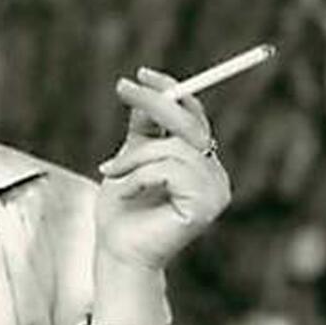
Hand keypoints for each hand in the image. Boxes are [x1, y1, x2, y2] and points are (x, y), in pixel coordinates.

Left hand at [95, 66, 231, 271]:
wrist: (117, 251)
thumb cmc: (122, 209)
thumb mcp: (129, 158)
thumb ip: (144, 130)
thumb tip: (147, 91)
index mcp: (201, 163)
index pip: (194, 117)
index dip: (172, 91)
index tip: (141, 73)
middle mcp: (215, 175)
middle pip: (191, 123)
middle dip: (155, 101)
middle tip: (123, 87)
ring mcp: (215, 191)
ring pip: (173, 148)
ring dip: (134, 156)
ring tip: (111, 172)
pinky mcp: (205, 206)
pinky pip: (169, 170)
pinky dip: (139, 176)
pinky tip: (127, 192)